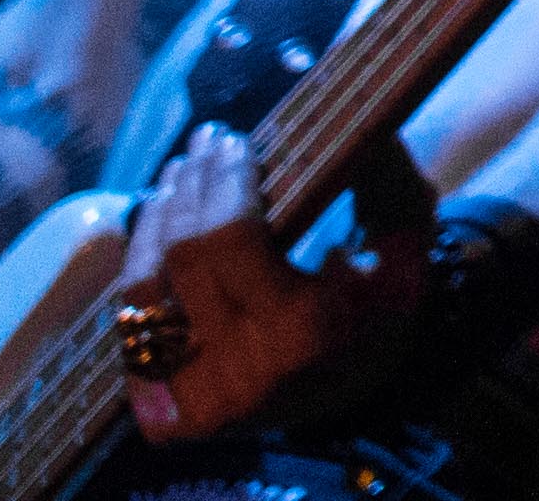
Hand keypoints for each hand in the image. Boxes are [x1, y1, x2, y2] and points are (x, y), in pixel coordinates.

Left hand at [113, 126, 435, 440]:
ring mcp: (198, 402)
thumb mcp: (406, 247)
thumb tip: (356, 121)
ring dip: (153, 225)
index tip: (232, 140)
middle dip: (188, 189)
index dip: (222, 182)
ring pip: (142, 295)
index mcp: (305, 332)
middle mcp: (244, 373)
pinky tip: (155, 235)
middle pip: (182, 259)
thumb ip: (386, 181)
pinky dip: (138, 278)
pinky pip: (132, 334)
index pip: (231, 239)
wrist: (356, 398)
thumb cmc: (384, 312)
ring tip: (173, 179)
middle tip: (202, 144)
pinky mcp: (168, 418)